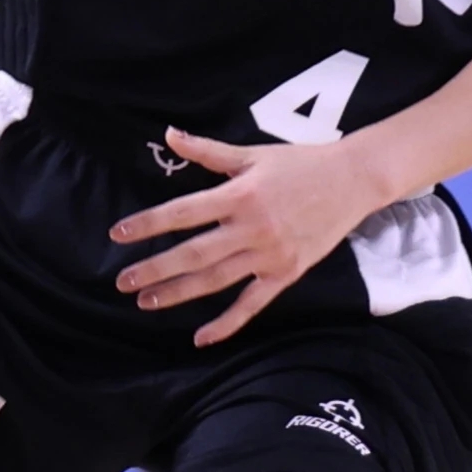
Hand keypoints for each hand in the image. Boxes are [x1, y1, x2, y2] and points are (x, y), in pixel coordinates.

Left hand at [106, 131, 391, 347]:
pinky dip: (227, 323)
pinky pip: (252, 303)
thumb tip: (169, 134)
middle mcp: (252, 228)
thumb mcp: (252, 154)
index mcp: (239, 195)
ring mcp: (269, 254)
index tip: (118, 234)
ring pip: (215, 280)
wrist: (353, 181)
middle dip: (155, 269)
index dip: (148, 224)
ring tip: (146, 302)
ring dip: (178, 293)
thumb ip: (207, 151)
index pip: (182, 213)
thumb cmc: (300, 163)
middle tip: (123, 282)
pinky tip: (201, 337)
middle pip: (193, 253)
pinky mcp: (286, 273)